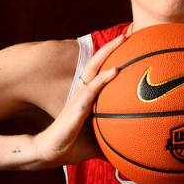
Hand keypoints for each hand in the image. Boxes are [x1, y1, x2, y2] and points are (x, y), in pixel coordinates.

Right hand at [32, 33, 126, 166]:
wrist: (50, 152)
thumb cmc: (72, 146)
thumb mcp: (99, 141)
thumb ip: (114, 141)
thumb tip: (134, 150)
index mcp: (87, 97)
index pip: (101, 71)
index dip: (113, 56)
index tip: (130, 44)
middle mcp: (83, 92)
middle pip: (99, 61)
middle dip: (114, 45)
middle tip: (130, 31)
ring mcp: (80, 97)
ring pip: (95, 68)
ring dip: (109, 51)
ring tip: (123, 38)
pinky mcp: (78, 108)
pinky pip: (92, 89)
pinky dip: (104, 78)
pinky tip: (116, 70)